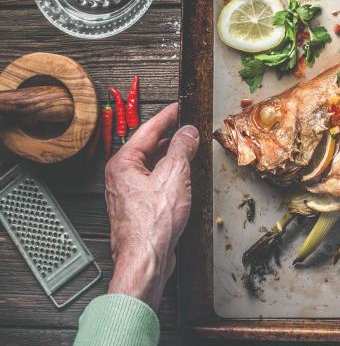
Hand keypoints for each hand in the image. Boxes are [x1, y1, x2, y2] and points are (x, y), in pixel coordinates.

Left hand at [104, 103, 198, 310]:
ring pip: (153, 166)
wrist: (146, 260)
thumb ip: (182, 148)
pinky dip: (171, 176)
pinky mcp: (140, 209)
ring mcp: (129, 194)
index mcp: (123, 164)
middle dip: (171, 137)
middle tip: (191, 127)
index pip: (148, 130)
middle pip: (149, 148)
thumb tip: (189, 132)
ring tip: (192, 151)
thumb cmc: (152, 223)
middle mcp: (121, 177)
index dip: (167, 116)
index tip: (180, 106)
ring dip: (173, 158)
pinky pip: (156, 183)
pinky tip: (185, 179)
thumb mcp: (174, 175)